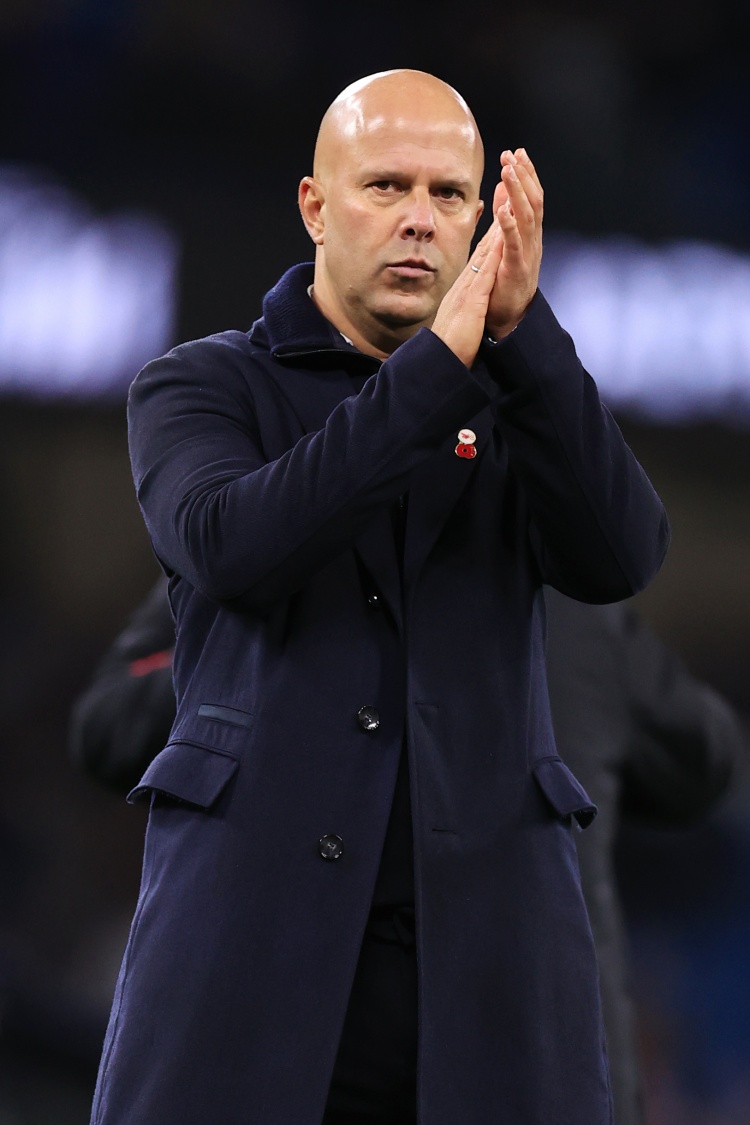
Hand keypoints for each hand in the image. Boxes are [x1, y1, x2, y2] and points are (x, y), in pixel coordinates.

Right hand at [430, 214, 504, 367]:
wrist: (440, 362)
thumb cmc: (449, 348)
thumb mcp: (457, 324)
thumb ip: (462, 313)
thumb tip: (463, 310)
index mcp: (462, 293)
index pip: (478, 263)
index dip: (488, 242)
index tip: (497, 224)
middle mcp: (463, 287)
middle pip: (481, 252)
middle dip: (493, 227)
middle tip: (503, 203)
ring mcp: (466, 292)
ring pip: (483, 256)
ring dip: (495, 231)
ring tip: (506, 207)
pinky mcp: (472, 301)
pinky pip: (485, 273)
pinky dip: (494, 254)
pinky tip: (502, 238)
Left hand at [485, 149, 542, 338]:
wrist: (510, 318)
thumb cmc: (505, 281)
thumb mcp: (505, 244)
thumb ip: (504, 218)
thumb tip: (501, 192)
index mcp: (530, 235)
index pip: (532, 198)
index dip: (526, 174)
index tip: (517, 152)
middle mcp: (533, 241)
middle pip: (533, 201)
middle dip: (523, 176)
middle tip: (512, 154)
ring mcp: (527, 254)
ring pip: (526, 217)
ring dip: (516, 191)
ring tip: (507, 170)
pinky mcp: (516, 268)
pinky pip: (514, 243)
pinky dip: (509, 224)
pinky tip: (503, 208)